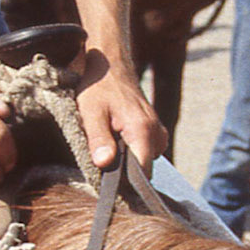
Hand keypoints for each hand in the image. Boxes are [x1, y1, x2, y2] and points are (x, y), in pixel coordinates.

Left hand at [75, 50, 167, 172]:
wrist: (110, 65)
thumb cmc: (98, 87)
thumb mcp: (91, 113)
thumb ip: (99, 140)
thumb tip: (104, 164)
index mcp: (143, 132)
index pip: (142, 175)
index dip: (125, 184)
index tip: (107, 183)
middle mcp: (156, 134)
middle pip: (143, 171)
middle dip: (123, 172)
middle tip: (102, 157)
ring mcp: (158, 133)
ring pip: (143, 163)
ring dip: (125, 161)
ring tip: (108, 143)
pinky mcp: (155, 132)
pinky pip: (145, 153)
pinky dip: (130, 152)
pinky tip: (116, 139)